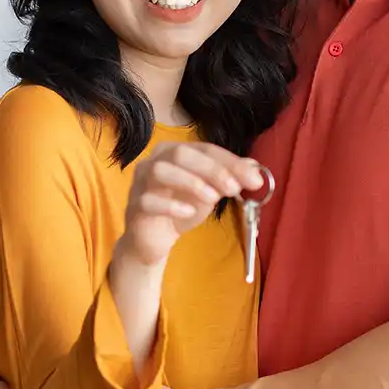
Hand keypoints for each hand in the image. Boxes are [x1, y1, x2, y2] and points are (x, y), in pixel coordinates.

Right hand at [119, 142, 264, 268]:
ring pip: (161, 171)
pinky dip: (171, 205)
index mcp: (174, 151)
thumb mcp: (210, 192)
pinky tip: (188, 212)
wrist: (154, 239)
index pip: (204, 149)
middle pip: (181, 154)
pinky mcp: (134, 206)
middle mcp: (154, 161)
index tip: (254, 179)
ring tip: (213, 199)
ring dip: (191, 183)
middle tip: (234, 188)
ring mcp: (140, 183)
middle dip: (212, 169)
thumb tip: (255, 168)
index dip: (230, 162)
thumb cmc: (181, 208)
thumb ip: (229, 179)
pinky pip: (148, 200)